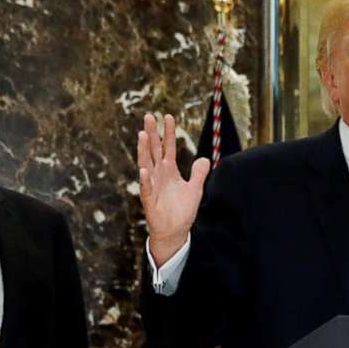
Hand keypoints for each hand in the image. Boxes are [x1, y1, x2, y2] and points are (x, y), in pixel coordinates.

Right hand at [134, 112, 208, 266]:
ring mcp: (152, 186)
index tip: (168, 116)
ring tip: (143, 135)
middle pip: (154, 150)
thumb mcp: (195, 190)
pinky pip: (146, 188)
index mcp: (169, 170)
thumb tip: (205, 158)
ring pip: (146, 164)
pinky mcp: (149, 200)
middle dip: (152, 133)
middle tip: (149, 116)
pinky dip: (145, 179)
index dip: (168, 132)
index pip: (167, 147)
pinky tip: (144, 169)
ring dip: (144, 150)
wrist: (175, 231)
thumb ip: (199, 174)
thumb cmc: (182, 211)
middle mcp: (159, 174)